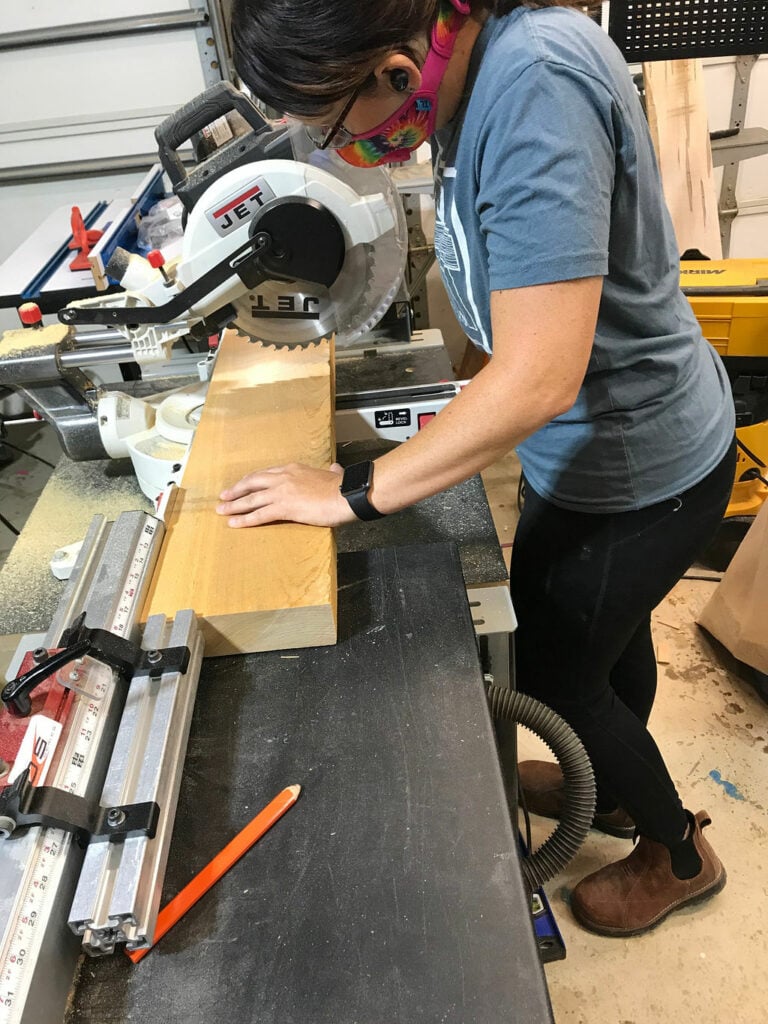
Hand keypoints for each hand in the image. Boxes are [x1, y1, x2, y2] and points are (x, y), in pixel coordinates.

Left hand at [216, 462, 355, 527]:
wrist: (346, 494)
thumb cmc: (343, 487)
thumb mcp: (335, 474)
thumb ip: (332, 472)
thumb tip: (336, 470)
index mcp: (293, 469)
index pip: (266, 474)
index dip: (251, 480)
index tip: (243, 484)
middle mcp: (283, 478)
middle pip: (252, 483)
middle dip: (236, 490)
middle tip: (224, 496)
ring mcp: (281, 493)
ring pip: (251, 499)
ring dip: (234, 506)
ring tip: (221, 511)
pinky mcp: (284, 508)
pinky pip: (259, 514)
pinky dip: (244, 519)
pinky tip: (234, 524)